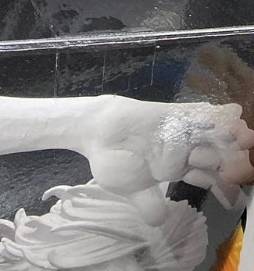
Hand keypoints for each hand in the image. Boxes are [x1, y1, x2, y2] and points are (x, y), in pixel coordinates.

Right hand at [85, 97, 253, 208]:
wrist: (94, 132)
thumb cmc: (112, 162)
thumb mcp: (129, 190)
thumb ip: (146, 203)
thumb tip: (159, 221)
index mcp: (177, 169)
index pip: (207, 179)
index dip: (224, 186)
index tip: (236, 196)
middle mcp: (182, 150)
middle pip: (214, 155)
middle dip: (233, 159)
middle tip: (248, 164)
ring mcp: (176, 131)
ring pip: (208, 135)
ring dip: (228, 135)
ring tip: (245, 135)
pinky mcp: (168, 113)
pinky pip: (192, 113)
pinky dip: (211, 112)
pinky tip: (230, 111)